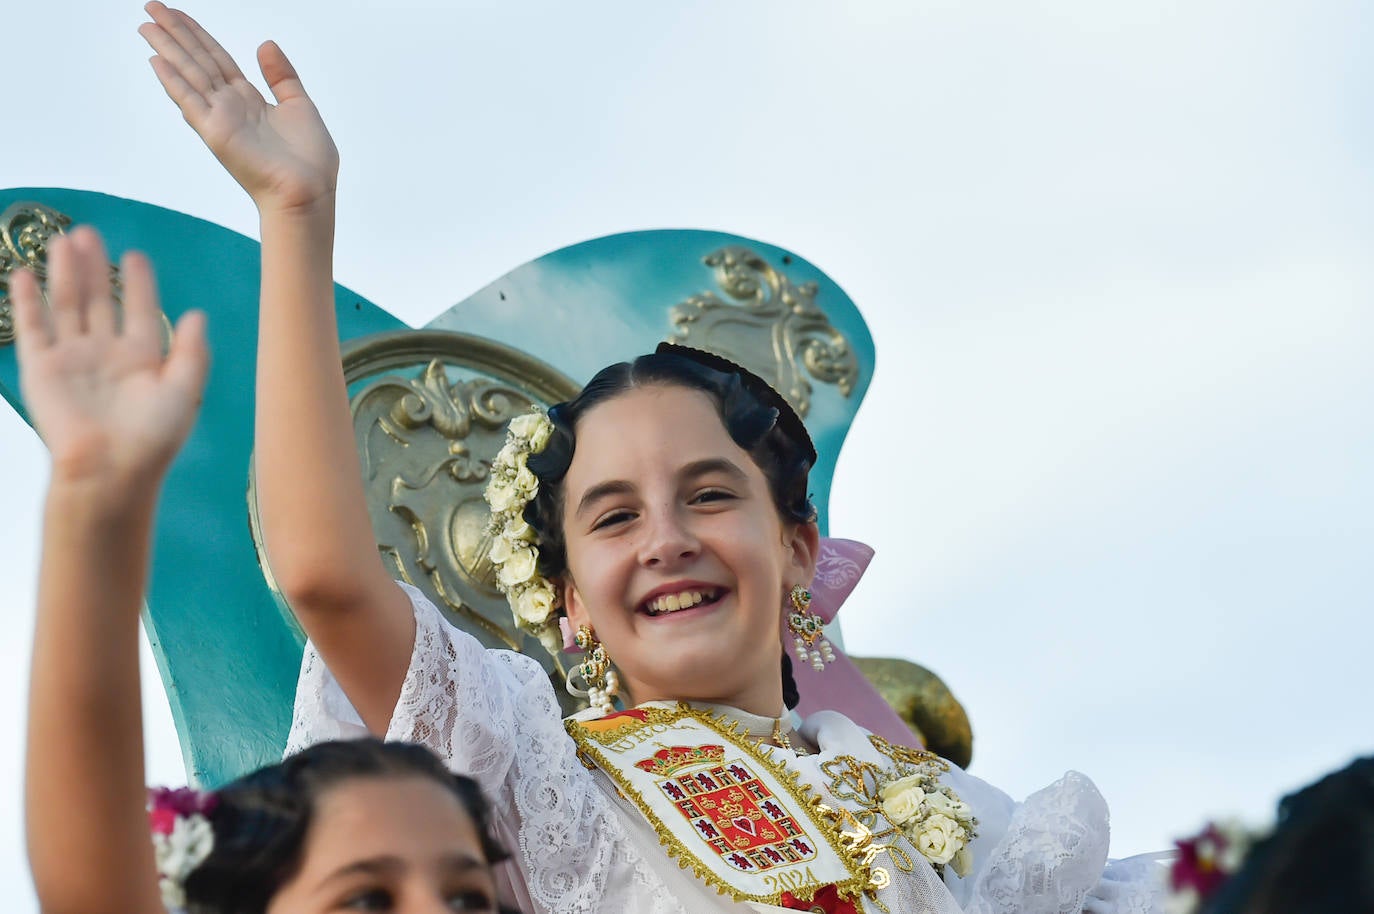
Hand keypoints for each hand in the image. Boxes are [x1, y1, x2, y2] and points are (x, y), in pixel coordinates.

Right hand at [12, 228, 208, 489]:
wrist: (110, 469)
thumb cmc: (152, 438)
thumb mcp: (184, 391)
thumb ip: (192, 352)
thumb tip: (199, 314)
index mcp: (141, 358)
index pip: (138, 309)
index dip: (138, 282)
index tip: (136, 255)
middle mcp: (105, 353)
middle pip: (98, 299)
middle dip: (94, 266)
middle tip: (90, 232)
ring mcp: (72, 358)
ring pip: (67, 305)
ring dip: (64, 273)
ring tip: (63, 240)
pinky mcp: (41, 368)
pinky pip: (32, 327)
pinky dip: (29, 300)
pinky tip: (26, 273)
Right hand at [140, 2, 338, 213]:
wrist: (309, 190)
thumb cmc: (310, 158)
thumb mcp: (300, 104)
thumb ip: (281, 75)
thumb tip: (265, 44)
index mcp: (249, 99)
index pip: (217, 58)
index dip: (197, 34)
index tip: (176, 13)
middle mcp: (230, 106)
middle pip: (197, 60)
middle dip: (175, 33)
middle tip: (151, 6)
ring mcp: (221, 118)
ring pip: (190, 74)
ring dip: (167, 49)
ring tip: (146, 24)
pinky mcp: (216, 132)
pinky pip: (191, 101)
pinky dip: (174, 82)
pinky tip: (157, 61)